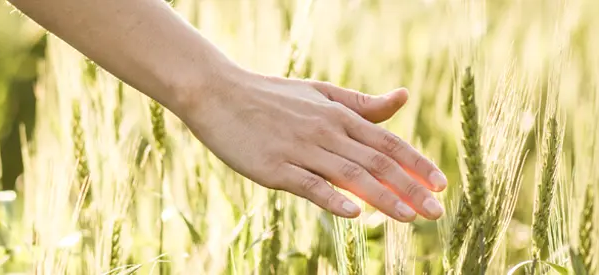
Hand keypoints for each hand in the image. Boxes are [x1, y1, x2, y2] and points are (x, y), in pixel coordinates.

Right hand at [175, 68, 447, 221]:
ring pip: (349, 176)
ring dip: (383, 197)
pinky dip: (333, 198)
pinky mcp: (274, 168)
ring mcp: (299, 150)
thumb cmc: (268, 96)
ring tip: (409, 217)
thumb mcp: (318, 93)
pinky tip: (354, 213)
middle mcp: (324, 131)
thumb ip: (360, 104)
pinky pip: (309, 185)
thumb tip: (402, 98)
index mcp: (337, 115)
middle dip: (410, 188)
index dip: (416, 164)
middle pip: (376, 162)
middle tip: (436, 212)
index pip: (387, 142)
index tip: (440, 185)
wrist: (216, 93)